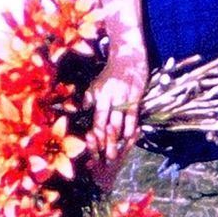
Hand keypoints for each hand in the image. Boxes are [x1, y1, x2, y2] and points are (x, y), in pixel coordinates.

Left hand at [84, 41, 148, 183]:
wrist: (128, 59)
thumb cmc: (110, 74)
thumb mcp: (96, 84)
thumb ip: (89, 97)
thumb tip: (81, 109)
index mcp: (101, 95)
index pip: (97, 118)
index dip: (96, 134)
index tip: (93, 147)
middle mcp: (112, 98)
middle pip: (108, 124)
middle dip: (106, 141)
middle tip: (104, 157)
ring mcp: (124, 98)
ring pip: (121, 122)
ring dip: (118, 139)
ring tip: (115, 153)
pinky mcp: (136, 98)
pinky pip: (133, 116)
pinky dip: (131, 128)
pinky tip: (129, 138)